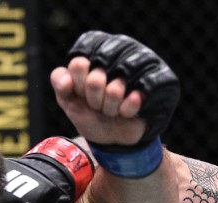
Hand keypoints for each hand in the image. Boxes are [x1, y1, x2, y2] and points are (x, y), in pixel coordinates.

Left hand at [52, 31, 178, 176]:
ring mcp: (140, 64)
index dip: (77, 84)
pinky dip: (127, 110)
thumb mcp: (69, 99)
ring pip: (116, 87)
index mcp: (96, 50)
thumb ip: (60, 82)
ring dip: (110, 107)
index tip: (81, 93)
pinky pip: (135, 98)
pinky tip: (127, 111)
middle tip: (98, 104)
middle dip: (93, 99)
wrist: (117, 137)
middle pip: (96, 76)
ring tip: (113, 108)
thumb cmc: (93, 113)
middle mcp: (119, 51)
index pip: (79, 63)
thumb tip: (67, 79)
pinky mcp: (158, 80)